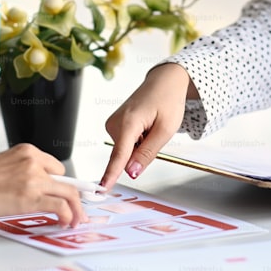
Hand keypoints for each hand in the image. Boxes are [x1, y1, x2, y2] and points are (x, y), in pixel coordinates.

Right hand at [0, 144, 86, 226]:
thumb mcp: (3, 166)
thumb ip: (21, 173)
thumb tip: (33, 188)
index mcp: (26, 152)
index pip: (55, 168)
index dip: (61, 184)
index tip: (66, 193)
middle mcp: (33, 162)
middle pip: (67, 181)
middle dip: (74, 197)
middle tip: (77, 208)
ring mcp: (34, 179)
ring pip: (69, 194)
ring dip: (76, 209)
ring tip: (75, 220)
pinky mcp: (32, 197)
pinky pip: (61, 206)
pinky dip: (68, 216)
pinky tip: (65, 222)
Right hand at [101, 63, 194, 187]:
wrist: (164, 81)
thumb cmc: (168, 100)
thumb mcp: (165, 130)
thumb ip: (147, 153)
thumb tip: (131, 172)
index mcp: (128, 122)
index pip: (119, 155)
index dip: (111, 174)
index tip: (102, 188)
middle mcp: (115, 122)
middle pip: (124, 155)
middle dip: (141, 153)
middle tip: (155, 133)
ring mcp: (113, 123)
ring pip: (125, 151)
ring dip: (140, 146)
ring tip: (150, 126)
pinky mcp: (114, 125)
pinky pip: (125, 144)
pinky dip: (136, 141)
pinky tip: (144, 126)